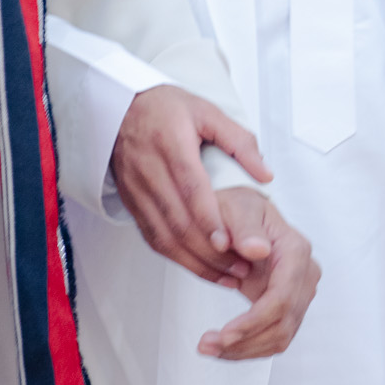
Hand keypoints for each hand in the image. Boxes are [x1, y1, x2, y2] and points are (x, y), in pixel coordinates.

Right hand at [110, 86, 273, 284]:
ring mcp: (135, 189)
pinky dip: (176, 257)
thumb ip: (239, 141)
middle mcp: (148, 169)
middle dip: (208, 249)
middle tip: (239, 267)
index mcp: (170, 142)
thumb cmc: (166, 108)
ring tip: (226, 275)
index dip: (207, 217)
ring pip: (162, 234)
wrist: (119, 108)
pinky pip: (151, 236)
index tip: (227, 241)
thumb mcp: (206, 110)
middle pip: (177, 218)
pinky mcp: (130, 203)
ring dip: (194, 260)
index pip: (189, 186)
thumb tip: (265, 174)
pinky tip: (199, 267)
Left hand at [197, 190, 320, 360]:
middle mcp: (305, 274)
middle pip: (283, 323)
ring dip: (244, 350)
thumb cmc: (237, 208)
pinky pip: (273, 337)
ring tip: (207, 348)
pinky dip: (247, 348)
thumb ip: (245, 228)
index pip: (282, 297)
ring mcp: (299, 292)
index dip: (254, 321)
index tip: (224, 334)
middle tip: (205, 345)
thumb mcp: (236, 208)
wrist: (242, 216)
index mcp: (295, 250)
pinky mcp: (287, 307)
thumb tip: (257, 250)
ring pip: (280, 337)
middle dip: (244, 341)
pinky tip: (221, 347)